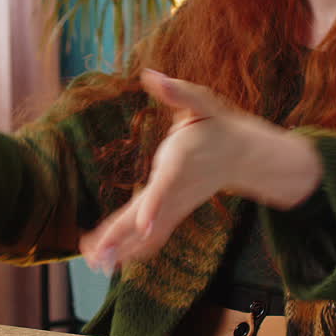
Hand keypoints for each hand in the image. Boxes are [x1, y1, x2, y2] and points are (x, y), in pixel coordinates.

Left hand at [79, 69, 322, 271]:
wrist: (244, 155)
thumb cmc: (218, 124)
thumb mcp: (201, 100)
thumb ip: (176, 91)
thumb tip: (150, 75)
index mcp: (181, 162)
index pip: (166, 187)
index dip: (155, 206)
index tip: (144, 227)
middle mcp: (178, 190)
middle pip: (148, 218)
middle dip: (121, 238)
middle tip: (95, 257)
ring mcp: (177, 206)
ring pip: (148, 234)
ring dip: (121, 249)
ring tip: (90, 261)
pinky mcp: (175, 213)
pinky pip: (152, 237)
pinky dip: (132, 250)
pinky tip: (107, 259)